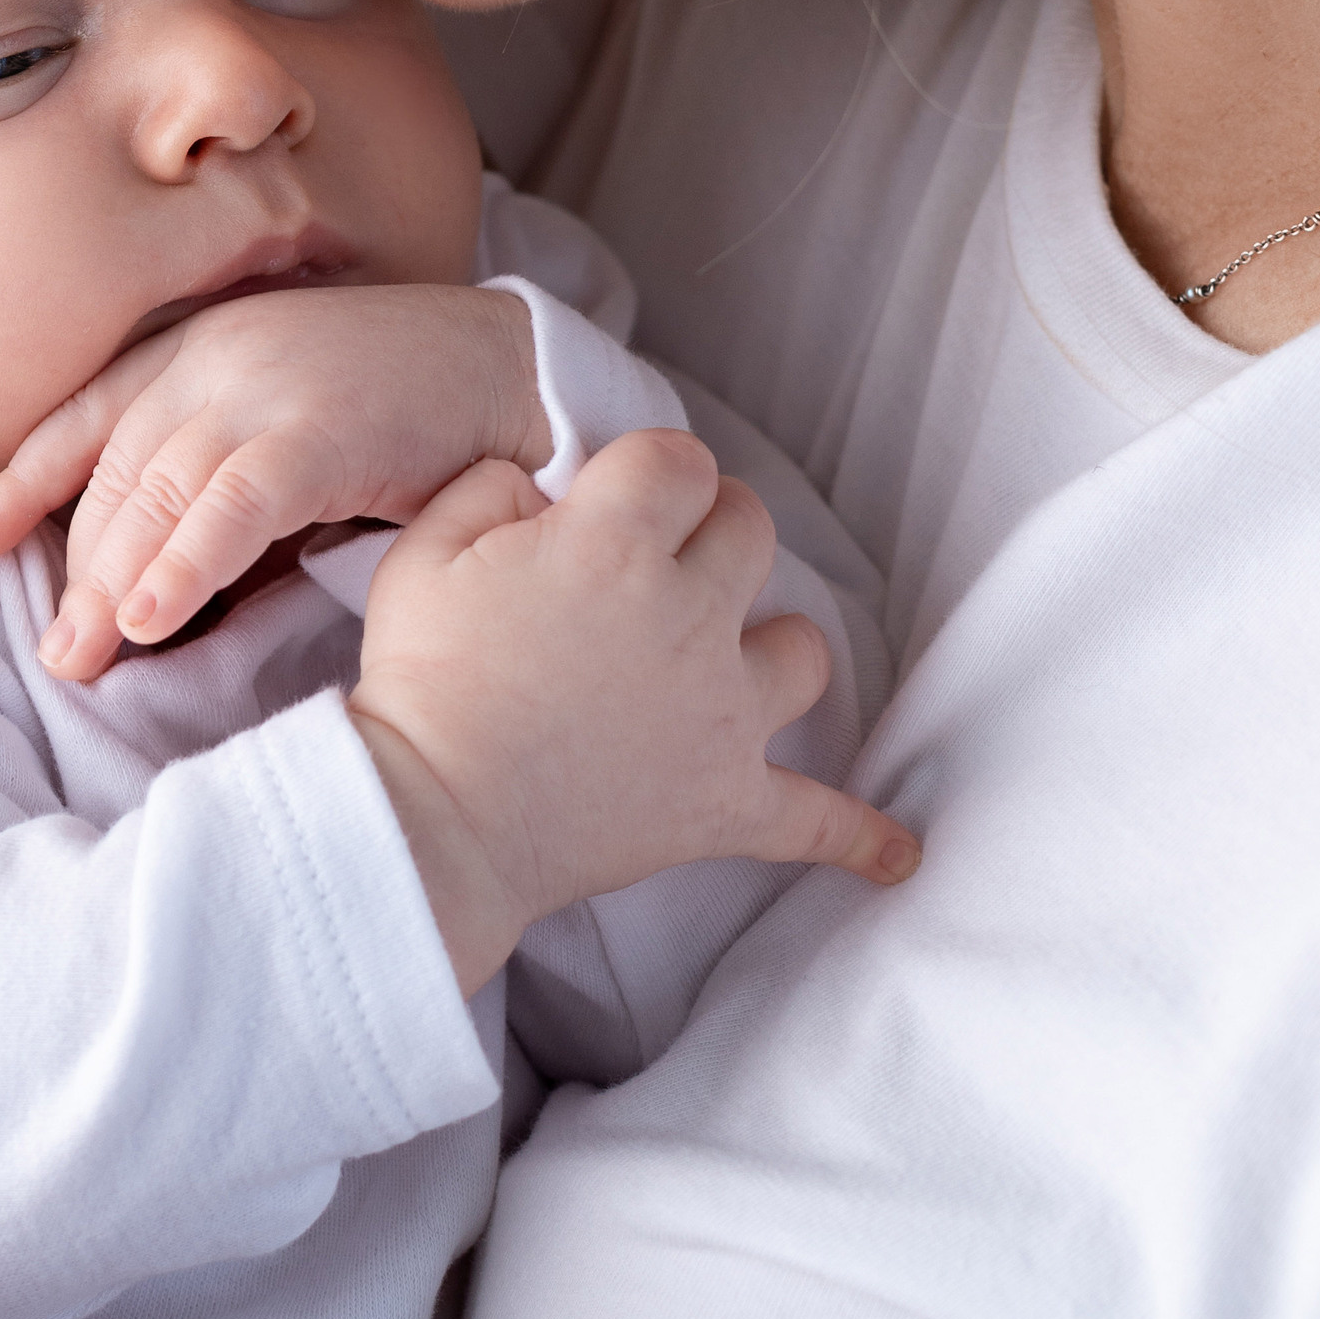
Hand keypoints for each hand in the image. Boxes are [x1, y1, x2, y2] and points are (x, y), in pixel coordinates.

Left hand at [0, 284, 551, 682]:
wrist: (515, 370)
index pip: (86, 418)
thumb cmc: (403, 410)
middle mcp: (217, 356)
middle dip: (76, 571)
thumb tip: (155, 580)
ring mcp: (266, 386)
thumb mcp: (288, 426)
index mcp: (201, 348)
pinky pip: (232, 505)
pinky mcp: (320, 426)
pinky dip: (185, 563)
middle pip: (116, 474)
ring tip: (87, 661)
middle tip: (58, 658)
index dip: (23, 483)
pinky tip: (155, 620)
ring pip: (158, 492)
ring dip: (115, 585)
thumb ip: (221, 479)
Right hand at [347, 430, 918, 986]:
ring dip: (769, 643)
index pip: (679, 461)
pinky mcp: (726, 801)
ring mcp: (720, 711)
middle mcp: (687, 614)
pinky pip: (815, 819)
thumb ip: (488, 489)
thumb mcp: (422, 554)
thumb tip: (537, 485)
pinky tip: (898, 857)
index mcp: (614, 543)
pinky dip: (857, 836)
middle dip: (710, 528)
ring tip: (728, 656)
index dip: (649, 472)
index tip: (617, 497)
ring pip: (802, 649)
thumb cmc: (421, 684)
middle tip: (662, 558)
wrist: (435, 821)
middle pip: (750, 530)